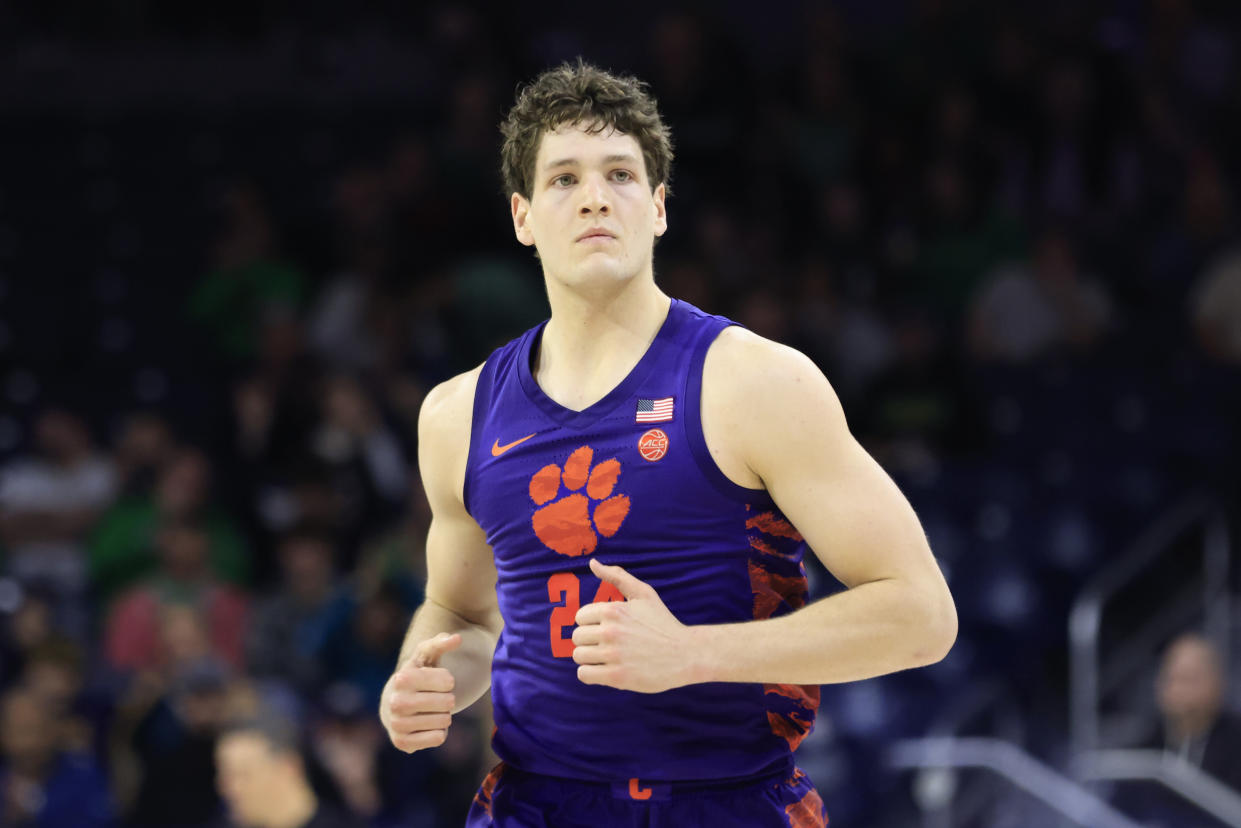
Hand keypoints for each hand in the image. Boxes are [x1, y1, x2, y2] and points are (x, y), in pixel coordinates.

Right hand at [379, 632, 458, 752]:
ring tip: (431, 711)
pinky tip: (427, 726)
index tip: (439, 681)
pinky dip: (439, 732)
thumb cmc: (416, 676)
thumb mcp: (425, 657)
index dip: (448, 681)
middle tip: (436, 698)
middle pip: (448, 702)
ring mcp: (397, 724)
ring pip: (444, 721)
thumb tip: (456, 638)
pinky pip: (438, 738)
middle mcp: (395, 702)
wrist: (394, 704)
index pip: (447, 681)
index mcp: (402, 678)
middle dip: (448, 700)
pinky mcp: (401, 743)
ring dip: (444, 716)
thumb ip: (439, 643)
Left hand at [572, 558, 694, 692]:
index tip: (606, 628)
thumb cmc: (663, 623)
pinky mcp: (617, 677)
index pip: (580, 617)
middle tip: (607, 645)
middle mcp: (610, 631)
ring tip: (606, 658)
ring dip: (589, 658)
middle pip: (577, 637)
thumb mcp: (644, 594)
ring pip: (578, 655)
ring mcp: (613, 655)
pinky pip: (584, 674)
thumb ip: (616, 576)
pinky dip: (590, 674)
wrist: (686, 654)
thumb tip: (592, 563)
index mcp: (613, 610)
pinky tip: (604, 670)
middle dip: (589, 641)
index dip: (592, 623)